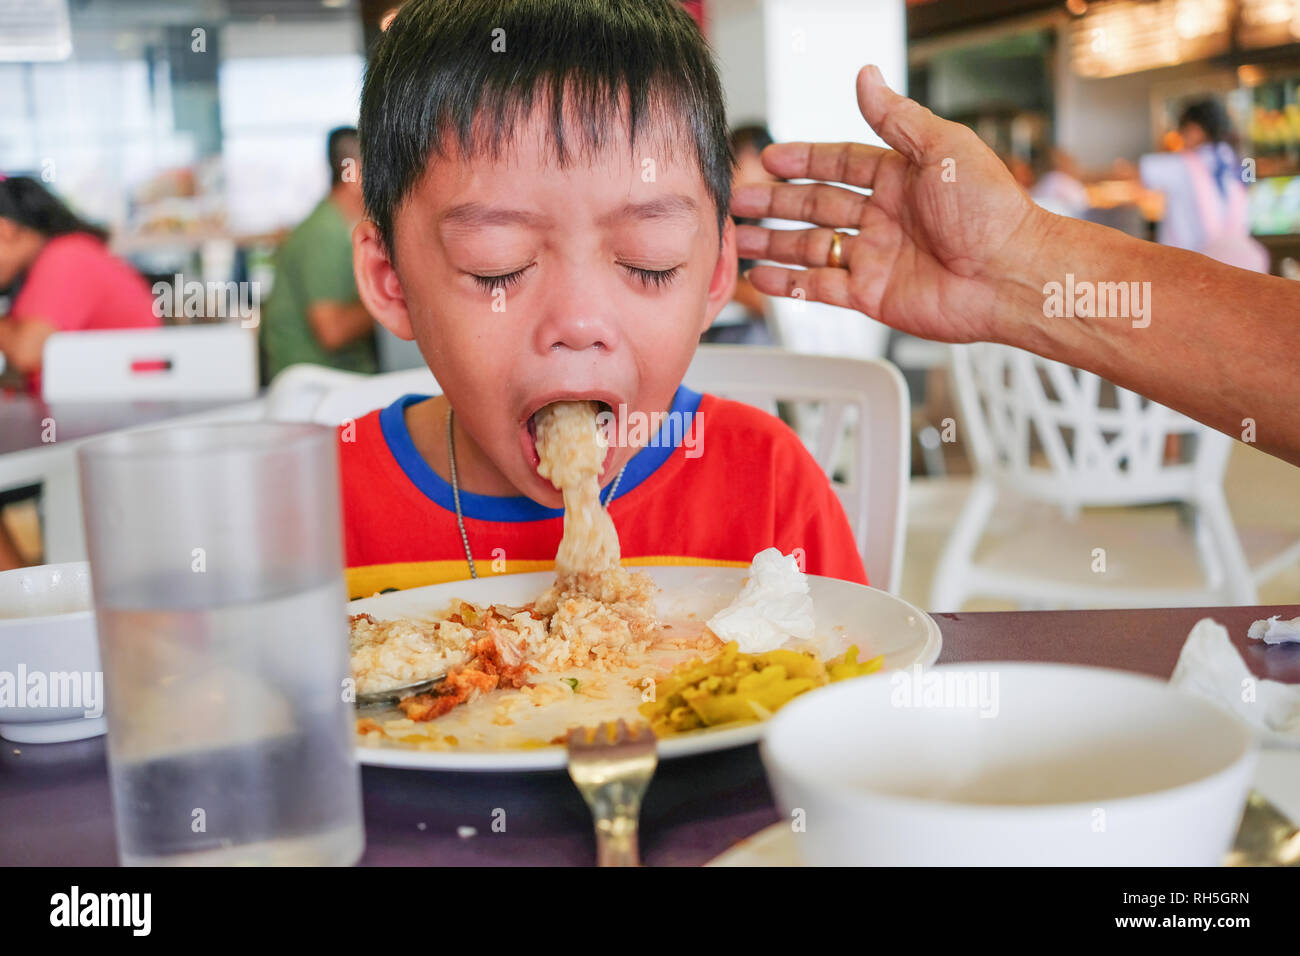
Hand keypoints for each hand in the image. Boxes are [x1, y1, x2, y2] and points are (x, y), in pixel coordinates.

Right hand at [731, 65, 1053, 344]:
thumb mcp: (942, 148)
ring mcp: (876, 257)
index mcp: (900, 177)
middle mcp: (884, 217)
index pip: (839, 163)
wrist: (1010, 274)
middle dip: (776, 202)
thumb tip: (867, 77)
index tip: (769, 159)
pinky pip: (821, 287)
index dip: (803, 160)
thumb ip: (896, 117)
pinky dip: (790, 285)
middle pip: (816, 205)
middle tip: (740, 200)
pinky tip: (763, 278)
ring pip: (811, 247)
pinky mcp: (872, 295)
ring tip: (740, 240)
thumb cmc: (991, 211)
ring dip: (775, 243)